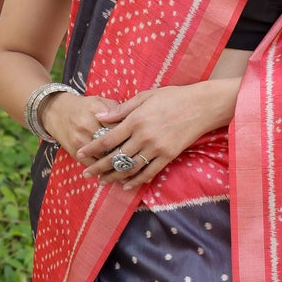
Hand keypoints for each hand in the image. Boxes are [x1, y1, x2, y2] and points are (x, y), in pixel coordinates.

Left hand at [71, 81, 237, 191]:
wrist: (202, 106)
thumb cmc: (172, 97)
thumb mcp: (145, 96)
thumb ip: (121, 109)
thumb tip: (100, 117)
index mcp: (135, 120)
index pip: (107, 139)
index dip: (91, 148)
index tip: (79, 154)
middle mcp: (144, 137)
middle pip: (115, 157)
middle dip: (98, 167)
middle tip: (86, 174)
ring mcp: (157, 148)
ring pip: (130, 168)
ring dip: (114, 177)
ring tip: (102, 182)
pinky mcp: (168, 156)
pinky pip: (149, 172)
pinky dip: (136, 181)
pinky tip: (125, 185)